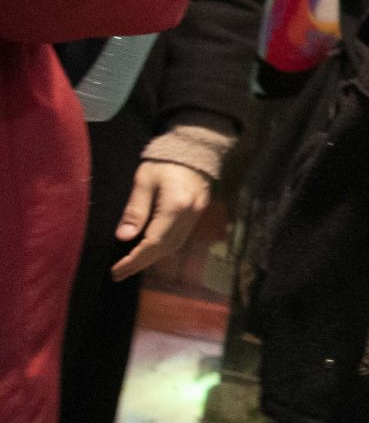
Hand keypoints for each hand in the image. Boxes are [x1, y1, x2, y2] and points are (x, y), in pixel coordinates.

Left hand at [112, 129, 223, 279]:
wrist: (194, 148)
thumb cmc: (164, 161)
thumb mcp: (143, 182)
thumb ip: (135, 210)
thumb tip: (124, 237)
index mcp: (175, 206)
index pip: (154, 242)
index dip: (134, 259)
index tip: (116, 270)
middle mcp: (190, 214)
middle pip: (166, 248)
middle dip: (142, 263)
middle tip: (119, 273)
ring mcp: (197, 215)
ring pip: (175, 245)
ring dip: (153, 258)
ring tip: (132, 265)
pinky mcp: (198, 213)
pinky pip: (180, 237)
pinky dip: (163, 248)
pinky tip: (150, 250)